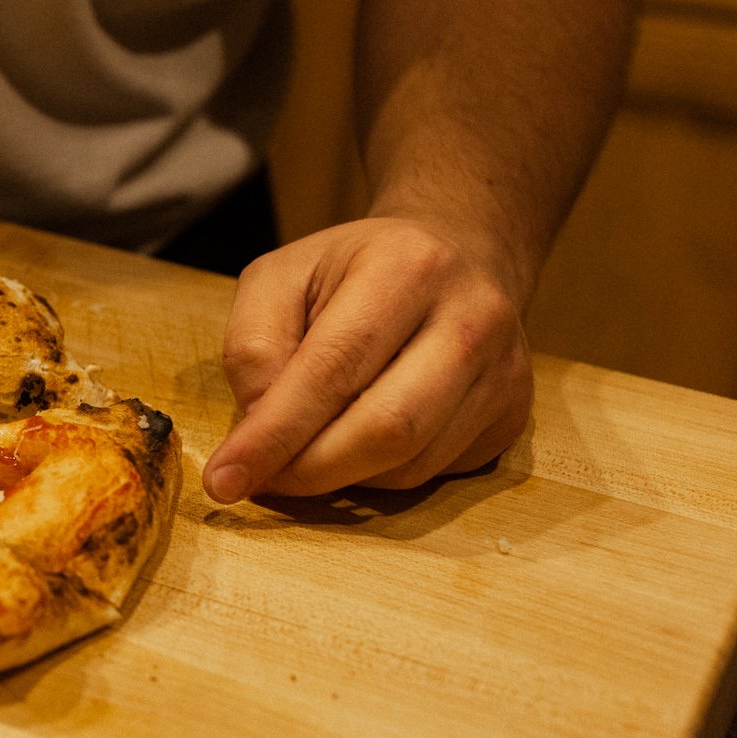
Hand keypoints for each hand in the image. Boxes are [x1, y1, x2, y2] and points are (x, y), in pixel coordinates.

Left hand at [201, 217, 533, 501]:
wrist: (456, 253)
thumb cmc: (352, 270)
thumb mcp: (281, 276)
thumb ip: (253, 344)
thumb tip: (257, 430)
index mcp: (408, 267)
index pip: (333, 368)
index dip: (275, 434)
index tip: (224, 480)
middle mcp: (473, 317)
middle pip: (387, 427)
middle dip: (309, 470)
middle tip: (258, 483)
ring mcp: (504, 371)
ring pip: (411, 463)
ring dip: (340, 478)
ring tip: (301, 454)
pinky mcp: (512, 415)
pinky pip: (433, 473)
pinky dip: (377, 476)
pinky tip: (353, 444)